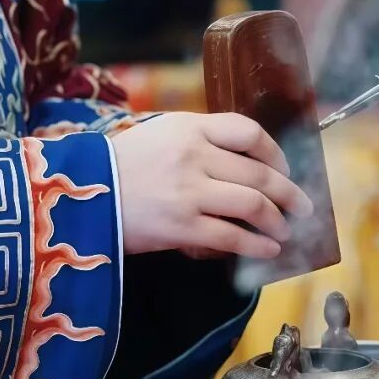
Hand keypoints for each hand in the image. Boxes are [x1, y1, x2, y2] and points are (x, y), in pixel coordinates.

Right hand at [110, 112, 313, 256]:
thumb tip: (239, 168)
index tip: (284, 169)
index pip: (248, 132)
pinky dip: (257, 245)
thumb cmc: (115, 166)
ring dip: (277, 221)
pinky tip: (267, 251)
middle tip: (301, 207)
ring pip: (254, 205)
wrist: (77, 194)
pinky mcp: (182, 226)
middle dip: (289, 194)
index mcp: (188, 128)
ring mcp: (189, 192)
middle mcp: (194, 156)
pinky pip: (233, 236)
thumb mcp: (156, 136)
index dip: (275, 154)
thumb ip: (196, 143)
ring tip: (284, 232)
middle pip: (259, 173)